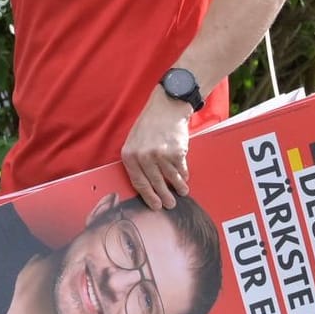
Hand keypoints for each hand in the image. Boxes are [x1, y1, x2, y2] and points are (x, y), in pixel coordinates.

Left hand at [120, 93, 191, 209]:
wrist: (166, 107)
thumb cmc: (149, 125)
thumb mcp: (134, 141)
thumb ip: (136, 161)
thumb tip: (145, 185)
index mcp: (129, 155)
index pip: (138, 183)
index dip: (148, 197)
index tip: (155, 205)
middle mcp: (143, 156)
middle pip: (155, 184)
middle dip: (164, 197)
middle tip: (170, 205)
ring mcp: (160, 155)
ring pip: (171, 178)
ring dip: (178, 188)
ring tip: (182, 192)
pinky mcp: (176, 152)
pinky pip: (181, 169)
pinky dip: (184, 174)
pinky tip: (185, 177)